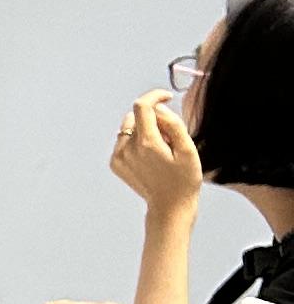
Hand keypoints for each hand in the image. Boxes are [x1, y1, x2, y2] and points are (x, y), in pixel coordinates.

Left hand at [110, 93, 202, 214]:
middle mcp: (127, 149)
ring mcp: (118, 157)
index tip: (167, 97)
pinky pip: (124, 140)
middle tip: (170, 138)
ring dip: (144, 129)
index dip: (155, 96)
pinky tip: (150, 157)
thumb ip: (173, 124)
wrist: (169, 206)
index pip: (142, 105)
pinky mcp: (115, 163)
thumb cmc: (184, 179)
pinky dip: (136, 141)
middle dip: (154, 118)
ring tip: (161, 148)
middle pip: (136, 116)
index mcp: (146, 143)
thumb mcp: (188, 150)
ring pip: (129, 127)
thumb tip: (158, 109)